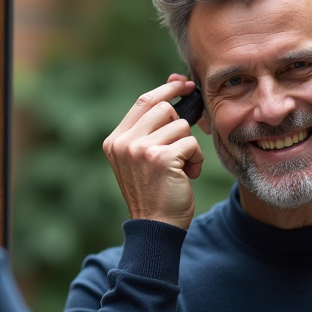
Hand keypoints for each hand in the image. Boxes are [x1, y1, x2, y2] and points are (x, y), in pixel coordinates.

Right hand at [102, 75, 203, 229]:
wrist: (156, 227)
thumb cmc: (155, 193)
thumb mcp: (141, 159)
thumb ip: (149, 130)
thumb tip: (174, 90)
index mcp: (115, 140)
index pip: (143, 101)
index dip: (166, 89)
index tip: (184, 84)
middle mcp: (124, 142)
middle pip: (164, 109)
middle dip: (180, 125)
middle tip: (181, 148)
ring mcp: (140, 149)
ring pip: (181, 126)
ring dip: (189, 147)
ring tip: (181, 168)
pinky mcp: (161, 158)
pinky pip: (191, 143)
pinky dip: (196, 159)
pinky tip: (187, 175)